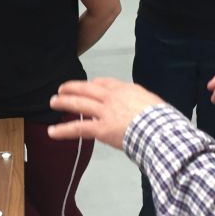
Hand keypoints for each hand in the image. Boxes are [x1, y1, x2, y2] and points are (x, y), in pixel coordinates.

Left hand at [47, 77, 164, 149]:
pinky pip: (78, 127)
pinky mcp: (100, 129)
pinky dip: (63, 130)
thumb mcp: (152, 101)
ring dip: (64, 102)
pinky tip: (53, 132)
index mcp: (126, 90)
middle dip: (72, 88)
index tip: (88, 85)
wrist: (160, 129)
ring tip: (53, 102)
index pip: (104, 83)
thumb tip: (140, 108)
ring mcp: (105, 112)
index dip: (93, 84)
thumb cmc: (162, 119)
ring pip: (79, 103)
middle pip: (87, 88)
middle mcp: (112, 97)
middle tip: (62, 89)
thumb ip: (141, 102)